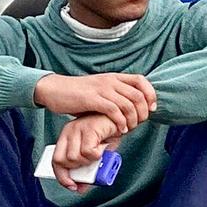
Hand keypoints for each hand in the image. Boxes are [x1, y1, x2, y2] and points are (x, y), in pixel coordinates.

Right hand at [33, 71, 155, 130]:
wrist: (55, 90)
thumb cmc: (78, 95)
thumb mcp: (100, 90)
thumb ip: (115, 96)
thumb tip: (132, 109)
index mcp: (114, 77)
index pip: (141, 80)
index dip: (150, 94)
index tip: (151, 109)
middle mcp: (110, 81)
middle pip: (138, 95)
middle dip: (143, 113)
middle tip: (139, 124)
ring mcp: (101, 89)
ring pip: (128, 104)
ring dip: (132, 120)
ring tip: (129, 129)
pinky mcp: (92, 99)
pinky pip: (113, 110)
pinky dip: (120, 122)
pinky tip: (119, 130)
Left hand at [51, 114, 121, 192]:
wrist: (121, 119)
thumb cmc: (108, 135)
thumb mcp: (95, 154)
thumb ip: (86, 169)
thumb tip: (80, 188)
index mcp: (67, 137)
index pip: (55, 160)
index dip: (62, 176)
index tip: (72, 186)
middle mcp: (69, 132)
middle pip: (63, 161)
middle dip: (78, 170)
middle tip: (91, 166)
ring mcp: (78, 129)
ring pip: (75, 157)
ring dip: (89, 162)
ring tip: (99, 154)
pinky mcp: (89, 129)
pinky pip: (88, 151)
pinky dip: (98, 154)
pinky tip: (103, 147)